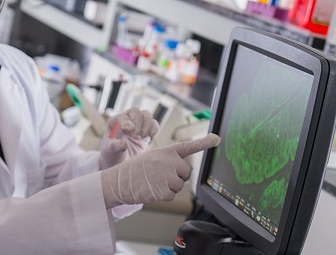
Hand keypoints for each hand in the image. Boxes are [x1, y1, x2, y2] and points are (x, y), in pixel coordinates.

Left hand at [99, 108, 159, 169]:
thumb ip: (115, 146)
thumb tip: (123, 144)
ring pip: (146, 114)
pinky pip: (154, 123)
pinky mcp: (147, 130)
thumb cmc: (112, 154)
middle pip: (135, 111)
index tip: (129, 130)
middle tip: (135, 137)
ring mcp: (138, 124)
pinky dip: (154, 129)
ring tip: (142, 137)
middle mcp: (126, 119)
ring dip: (146, 125)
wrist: (121, 161)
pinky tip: (149, 137)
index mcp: (114, 122)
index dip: (126, 121)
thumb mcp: (110, 151)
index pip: (122, 116)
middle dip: (137, 123)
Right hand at [100, 134, 219, 207]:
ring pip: (180, 185)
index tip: (216, 138)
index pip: (188, 146)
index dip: (204, 142)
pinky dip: (163, 196)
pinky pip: (172, 196)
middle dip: (177, 177)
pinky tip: (152, 190)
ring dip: (169, 188)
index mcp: (165, 152)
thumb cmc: (135, 170)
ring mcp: (166, 176)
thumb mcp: (151, 157)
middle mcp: (168, 161)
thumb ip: (168, 160)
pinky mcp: (164, 190)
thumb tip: (185, 170)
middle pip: (186, 172)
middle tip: (160, 176)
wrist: (119, 182)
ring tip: (153, 182)